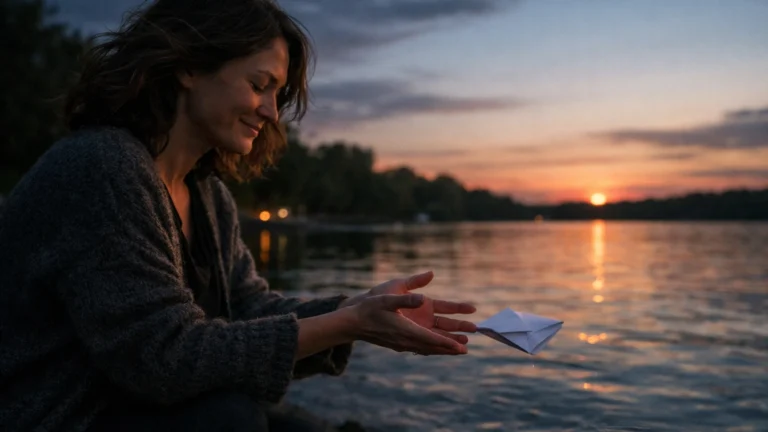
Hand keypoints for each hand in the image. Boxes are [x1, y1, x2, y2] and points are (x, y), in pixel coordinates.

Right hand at [350, 293, 466, 354]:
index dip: (447, 342)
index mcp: (406, 329)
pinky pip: (419, 348)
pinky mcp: (398, 343)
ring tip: (456, 350)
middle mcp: (406, 339)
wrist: (353, 323)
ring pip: (426, 348)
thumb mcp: (387, 298)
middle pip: (432, 346)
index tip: (461, 346)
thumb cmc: (370, 308)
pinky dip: (431, 348)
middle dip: (449, 348)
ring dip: (442, 349)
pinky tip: (435, 348)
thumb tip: (423, 298)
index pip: (431, 338)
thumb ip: (406, 297)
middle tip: (466, 350)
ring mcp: (402, 343)